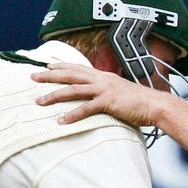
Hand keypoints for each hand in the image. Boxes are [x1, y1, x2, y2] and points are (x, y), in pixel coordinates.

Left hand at [33, 63, 169, 128]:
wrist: (155, 105)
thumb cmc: (139, 102)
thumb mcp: (120, 92)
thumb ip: (107, 92)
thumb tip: (97, 98)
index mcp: (104, 76)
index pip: (78, 68)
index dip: (61, 66)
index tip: (46, 66)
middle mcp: (102, 80)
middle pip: (70, 75)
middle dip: (49, 76)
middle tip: (32, 77)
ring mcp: (104, 90)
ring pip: (73, 90)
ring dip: (54, 95)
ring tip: (39, 101)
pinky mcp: (108, 103)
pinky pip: (86, 109)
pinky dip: (72, 115)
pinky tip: (61, 121)